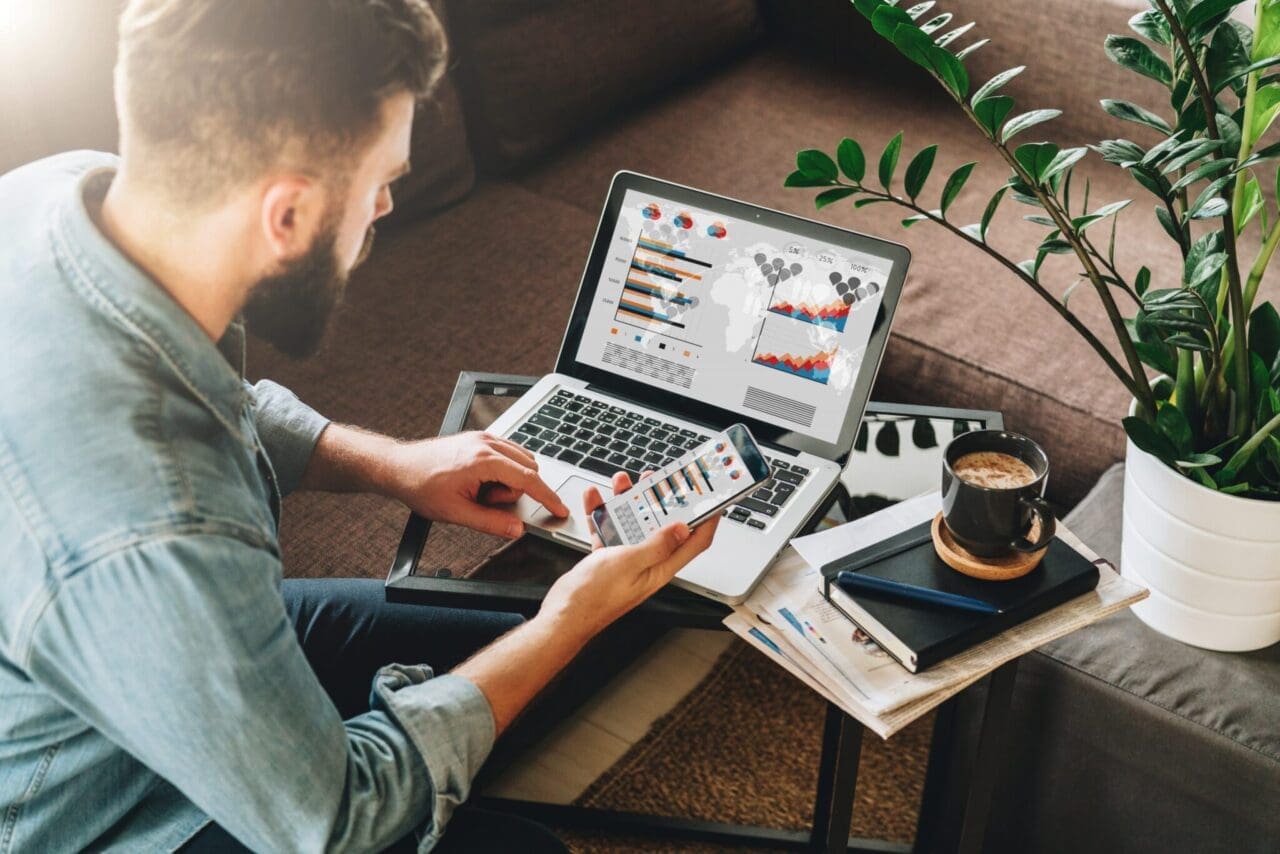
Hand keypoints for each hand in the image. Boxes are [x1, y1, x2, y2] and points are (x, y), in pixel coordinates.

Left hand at [386, 431, 567, 537]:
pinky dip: (504, 470)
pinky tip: (481, 481)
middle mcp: (487, 443)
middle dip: (513, 491)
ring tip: (479, 491)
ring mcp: (484, 437)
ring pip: (520, 461)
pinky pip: (509, 453)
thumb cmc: (422, 486)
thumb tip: (517, 529)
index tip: (560, 509)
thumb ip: (490, 522)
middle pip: (527, 470)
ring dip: (508, 480)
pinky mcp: (480, 438)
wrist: (399, 467)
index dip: (547, 497)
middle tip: (485, 501)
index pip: (528, 479)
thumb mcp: (456, 513)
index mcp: (483, 460)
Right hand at [539, 472, 719, 636]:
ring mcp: (626, 559)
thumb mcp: (629, 564)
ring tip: (623, 483)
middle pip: (663, 526)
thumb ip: (656, 545)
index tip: (712, 499)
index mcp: (660, 567)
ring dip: (629, 502)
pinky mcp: (607, 557)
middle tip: (658, 481)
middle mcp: (647, 562)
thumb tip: (681, 529)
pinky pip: (609, 528)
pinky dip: (603, 513)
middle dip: (662, 501)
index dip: (707, 520)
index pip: (694, 542)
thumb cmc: (594, 598)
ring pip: (634, 523)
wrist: (562, 615)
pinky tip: (595, 499)